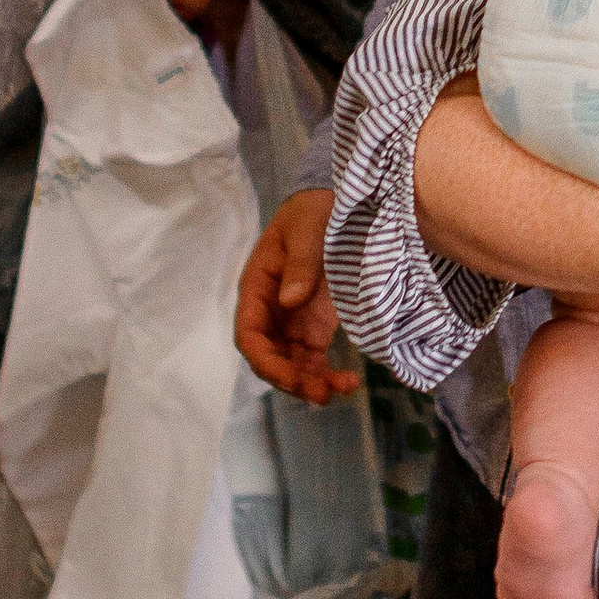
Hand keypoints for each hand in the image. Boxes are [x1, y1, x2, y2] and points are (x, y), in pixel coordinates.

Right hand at [236, 188, 360, 402]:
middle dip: (291, 380)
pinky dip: (327, 375)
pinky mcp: (316, 328)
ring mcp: (293, 323)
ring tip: (341, 390)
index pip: (250, 334)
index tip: (288, 376)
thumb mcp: (307, 229)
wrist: (338, 205)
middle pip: (271, 358)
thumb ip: (300, 263)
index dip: (265, 360)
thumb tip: (290, 301)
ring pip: (292, 366)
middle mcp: (271, 312)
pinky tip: (348, 382)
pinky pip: (315, 360)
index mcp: (258, 288)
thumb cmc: (314, 212)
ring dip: (311, 384)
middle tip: (320, 392)